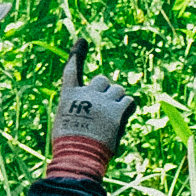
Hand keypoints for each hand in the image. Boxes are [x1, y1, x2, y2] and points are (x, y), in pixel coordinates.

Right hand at [49, 44, 140, 175]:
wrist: (78, 155)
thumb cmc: (70, 145)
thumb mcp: (67, 123)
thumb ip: (80, 110)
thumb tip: (96, 113)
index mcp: (68, 96)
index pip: (72, 70)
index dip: (77, 55)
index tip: (82, 41)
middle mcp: (85, 94)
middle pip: (102, 80)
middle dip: (106, 91)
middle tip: (104, 109)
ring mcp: (102, 101)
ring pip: (118, 90)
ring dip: (118, 101)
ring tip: (111, 119)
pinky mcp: (116, 110)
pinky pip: (129, 100)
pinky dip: (129, 108)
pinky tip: (123, 117)